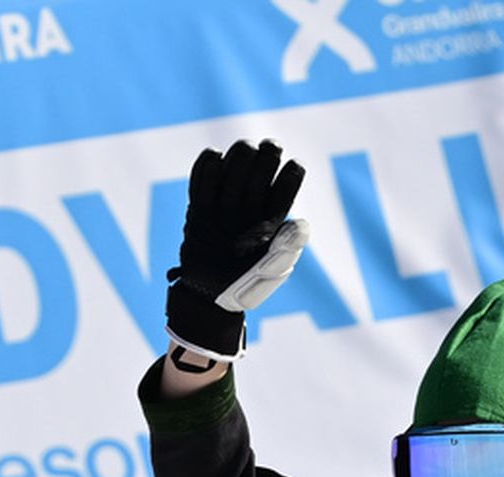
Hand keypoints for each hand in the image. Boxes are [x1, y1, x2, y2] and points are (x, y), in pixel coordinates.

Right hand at [167, 140, 308, 361]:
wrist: (208, 297)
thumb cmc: (246, 287)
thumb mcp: (271, 271)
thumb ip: (287, 247)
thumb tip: (303, 223)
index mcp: (274, 217)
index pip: (289, 181)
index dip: (292, 169)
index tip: (292, 166)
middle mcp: (252, 205)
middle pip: (262, 164)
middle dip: (265, 153)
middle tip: (263, 152)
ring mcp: (225, 203)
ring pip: (235, 163)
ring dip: (238, 154)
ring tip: (236, 158)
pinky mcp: (200, 206)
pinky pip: (202, 175)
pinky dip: (208, 163)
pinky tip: (214, 160)